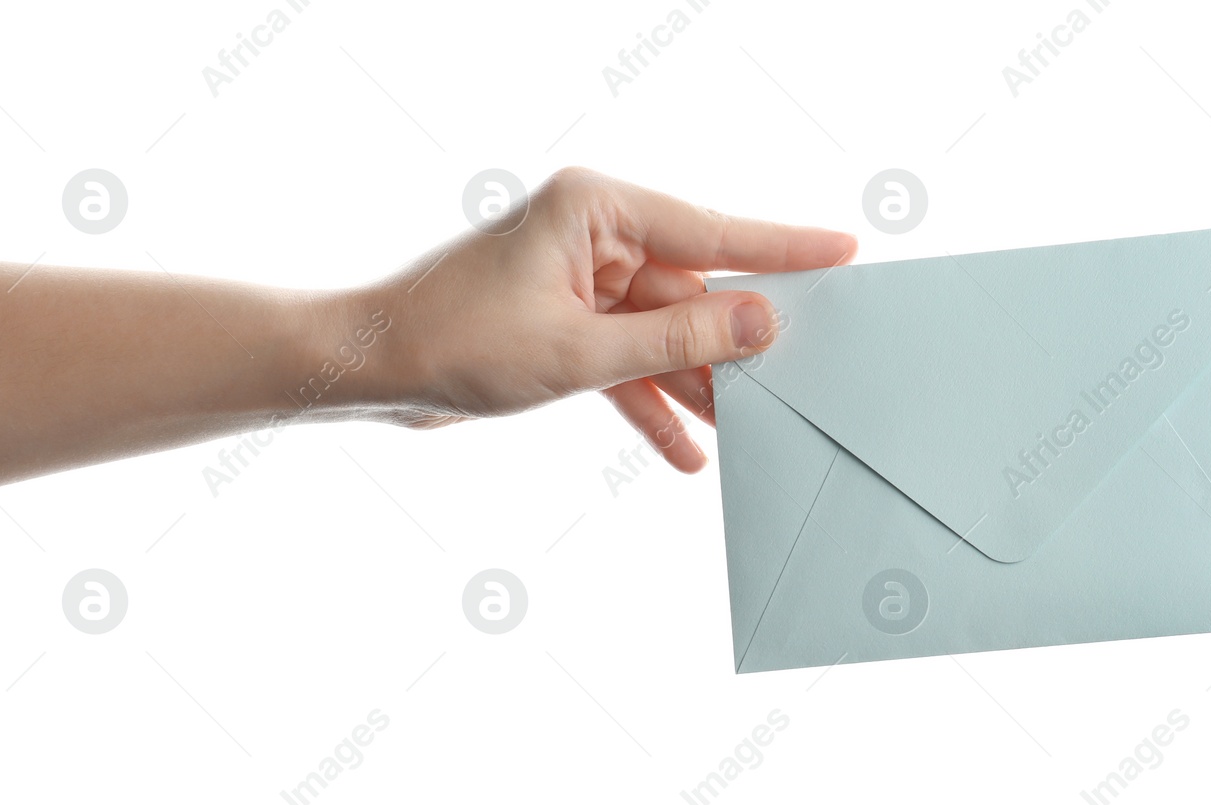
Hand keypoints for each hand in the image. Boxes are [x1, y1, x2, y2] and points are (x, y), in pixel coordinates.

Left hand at [346, 167, 856, 471]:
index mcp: (595, 208)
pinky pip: (628, 360)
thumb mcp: (581, 352)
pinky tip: (685, 450)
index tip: (843, 252)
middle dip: (736, 340)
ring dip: (695, 383)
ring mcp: (581, 279)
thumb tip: (761, 323)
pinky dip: (650, 401)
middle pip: (693, 288)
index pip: (710, 231)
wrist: (367, 372)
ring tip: (748, 427)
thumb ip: (679, 342)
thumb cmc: (452, 341)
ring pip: (664, 333)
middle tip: (804, 366)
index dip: (782, 250)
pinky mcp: (566, 322)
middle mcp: (593, 234)